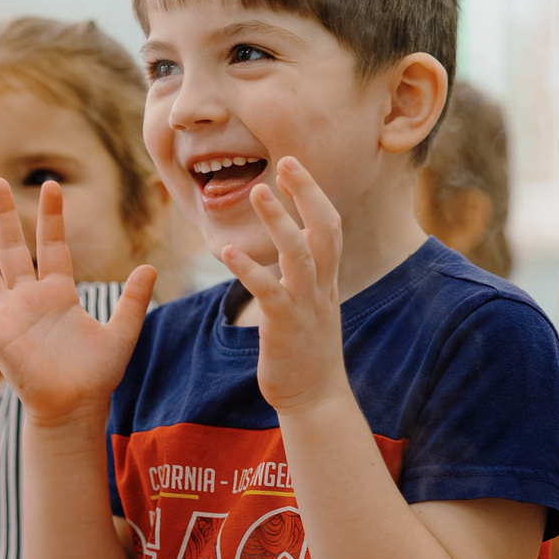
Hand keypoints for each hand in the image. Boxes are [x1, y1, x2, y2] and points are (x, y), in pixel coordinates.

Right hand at [0, 178, 155, 427]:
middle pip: (12, 249)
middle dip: (4, 217)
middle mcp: (30, 300)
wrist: (75, 407)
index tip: (51, 185)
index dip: (52, 217)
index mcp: (58, 294)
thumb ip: (133, 300)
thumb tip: (151, 268)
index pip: (52, 246)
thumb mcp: (121, 333)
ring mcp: (10, 316)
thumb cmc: (96, 376)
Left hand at [222, 159, 351, 415]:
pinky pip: (268, 291)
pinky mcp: (284, 326)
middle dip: (307, 193)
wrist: (315, 398)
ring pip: (298, 254)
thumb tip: (296, 251)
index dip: (314, 193)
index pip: (330, 226)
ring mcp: (306, 305)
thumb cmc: (307, 351)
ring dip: (278, 221)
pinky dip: (249, 269)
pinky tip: (228, 251)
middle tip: (286, 160)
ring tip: (256, 191)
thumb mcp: (313, 305)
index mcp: (327, 280)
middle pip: (323, 230)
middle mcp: (322, 287)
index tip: (293, 165)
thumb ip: (307, 276)